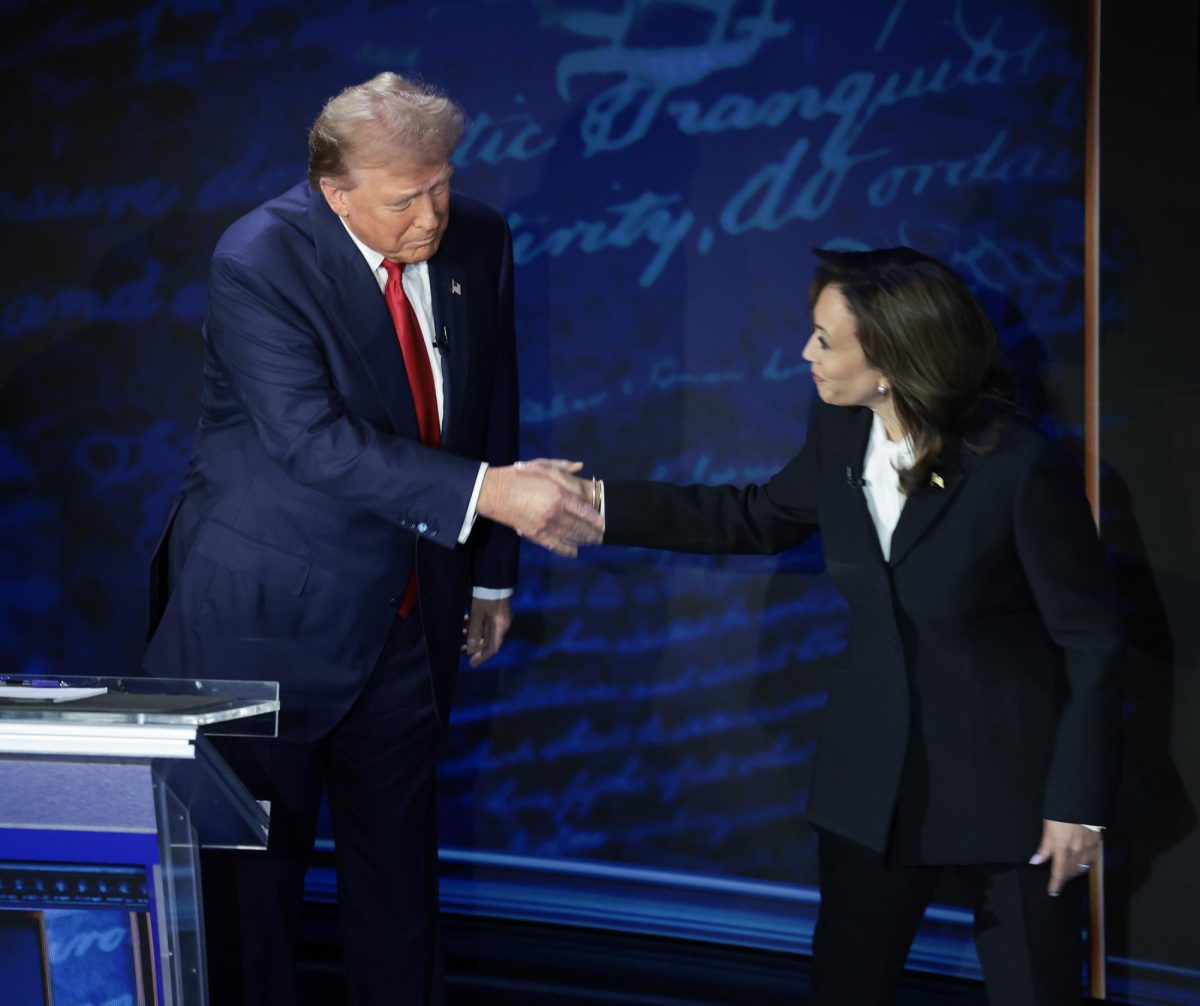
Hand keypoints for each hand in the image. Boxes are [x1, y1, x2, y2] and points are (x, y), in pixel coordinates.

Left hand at [462, 597, 511, 666]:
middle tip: (461, 650)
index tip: (471, 664)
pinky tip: (465, 623)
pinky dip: (475, 626)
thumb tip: (470, 648)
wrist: (494, 577)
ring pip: (485, 632)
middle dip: (474, 646)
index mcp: (500, 627)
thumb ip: (474, 631)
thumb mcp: (477, 613)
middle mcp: (502, 625)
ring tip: (459, 636)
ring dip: (473, 635)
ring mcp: (499, 617)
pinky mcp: (495, 611)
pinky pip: (485, 623)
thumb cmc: (486, 596)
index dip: (482, 657)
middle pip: (489, 641)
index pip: (493, 648)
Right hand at [478, 460, 603, 556]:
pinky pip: (555, 545)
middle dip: (593, 533)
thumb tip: (580, 466)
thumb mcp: (541, 465)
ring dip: (583, 541)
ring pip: (570, 537)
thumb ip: (562, 466)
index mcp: (558, 494)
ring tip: (592, 542)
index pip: (584, 511)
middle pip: (580, 527)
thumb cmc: (520, 476)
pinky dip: (566, 550)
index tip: (604, 524)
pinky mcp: (535, 535)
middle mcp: (554, 512)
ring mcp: (545, 525)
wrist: (494, 492)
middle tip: (601, 537)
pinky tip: (574, 552)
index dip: (596, 519)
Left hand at [1029, 819, 1101, 894]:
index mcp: (1063, 848)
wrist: (1081, 803)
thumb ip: (1044, 848)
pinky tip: (1082, 864)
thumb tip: (1035, 862)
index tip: (1053, 892)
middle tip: (1058, 879)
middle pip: (1071, 872)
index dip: (1056, 884)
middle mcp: (1077, 851)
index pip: (1059, 872)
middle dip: (1064, 877)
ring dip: (1074, 872)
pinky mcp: (1097, 844)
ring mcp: (1089, 848)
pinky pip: (1093, 861)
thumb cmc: (1061, 815)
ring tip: (1068, 872)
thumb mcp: (1048, 829)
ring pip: (1082, 868)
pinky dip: (1086, 865)